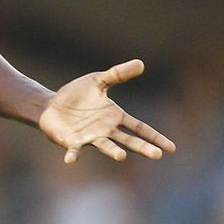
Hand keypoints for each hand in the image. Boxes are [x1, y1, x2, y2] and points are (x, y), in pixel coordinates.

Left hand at [38, 59, 176, 163]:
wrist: (52, 106)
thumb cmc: (77, 95)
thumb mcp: (99, 80)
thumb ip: (119, 74)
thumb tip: (141, 63)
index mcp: (115, 117)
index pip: (140, 128)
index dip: (155, 137)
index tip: (171, 148)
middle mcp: (106, 131)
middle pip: (129, 141)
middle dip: (142, 148)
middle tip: (157, 155)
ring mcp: (90, 138)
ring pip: (106, 146)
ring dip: (113, 152)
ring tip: (121, 157)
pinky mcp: (72, 142)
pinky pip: (74, 150)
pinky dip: (73, 155)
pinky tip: (70, 160)